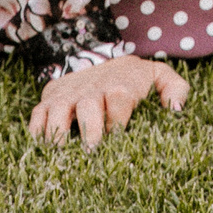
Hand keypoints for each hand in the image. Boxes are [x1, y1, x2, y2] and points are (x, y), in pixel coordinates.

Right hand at [28, 55, 188, 149]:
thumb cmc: (133, 78)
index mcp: (120, 86)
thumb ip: (175, 89)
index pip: (119, 99)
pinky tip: (40, 153)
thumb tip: (176, 110)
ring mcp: (68, 96)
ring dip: (57, 134)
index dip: (119, 119)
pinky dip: (36, 133)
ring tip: (60, 156)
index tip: (120, 137)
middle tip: (90, 151)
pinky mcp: (49, 100)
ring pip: (57, 112)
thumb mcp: (158, 76)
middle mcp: (91, 90)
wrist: (98, 55)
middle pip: (88, 106)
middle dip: (89, 129)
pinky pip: (37, 116)